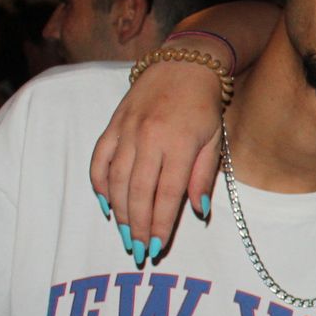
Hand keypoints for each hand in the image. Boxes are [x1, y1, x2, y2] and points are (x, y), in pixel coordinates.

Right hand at [90, 59, 223, 266]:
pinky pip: (100, 159)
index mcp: (179, 144)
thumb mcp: (215, 140)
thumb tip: (198, 212)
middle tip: (139, 251)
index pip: (167, 193)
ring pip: (117, 179)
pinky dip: (99, 184)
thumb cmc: (204, 107)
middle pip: (139, 191)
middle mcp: (149, 139)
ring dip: (120, 212)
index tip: (159, 246)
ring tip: (126, 236)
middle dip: (139, 225)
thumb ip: (204, 177)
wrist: (183, 65)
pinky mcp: (113, 124)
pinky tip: (106, 204)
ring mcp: (127, 131)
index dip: (161, 222)